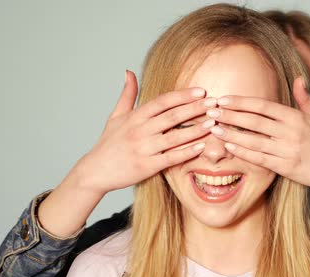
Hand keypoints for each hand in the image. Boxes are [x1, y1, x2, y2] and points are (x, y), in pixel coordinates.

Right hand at [73, 70, 215, 194]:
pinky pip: (171, 158)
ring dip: (195, 130)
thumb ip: (127, 94)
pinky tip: (202, 147)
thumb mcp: (116, 116)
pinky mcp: (146, 167)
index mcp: (135, 117)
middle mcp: (139, 131)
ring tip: (213, 123)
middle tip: (215, 103)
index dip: (182, 96)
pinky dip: (187, 152)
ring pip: (174, 137)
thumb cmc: (108, 143)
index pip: (162, 102)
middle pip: (172, 116)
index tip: (201, 91)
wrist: (95, 172)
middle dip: (195, 109)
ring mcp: (143, 149)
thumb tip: (129, 71)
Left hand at [207, 76, 309, 192]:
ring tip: (214, 128)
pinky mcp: (285, 167)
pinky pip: (260, 158)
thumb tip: (299, 79)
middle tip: (211, 111)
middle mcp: (290, 132)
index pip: (263, 106)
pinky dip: (243, 152)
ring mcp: (287, 150)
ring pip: (253, 140)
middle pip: (254, 121)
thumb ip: (305, 99)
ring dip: (232, 134)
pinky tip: (229, 145)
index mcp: (296, 117)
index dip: (242, 102)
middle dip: (230, 115)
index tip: (224, 99)